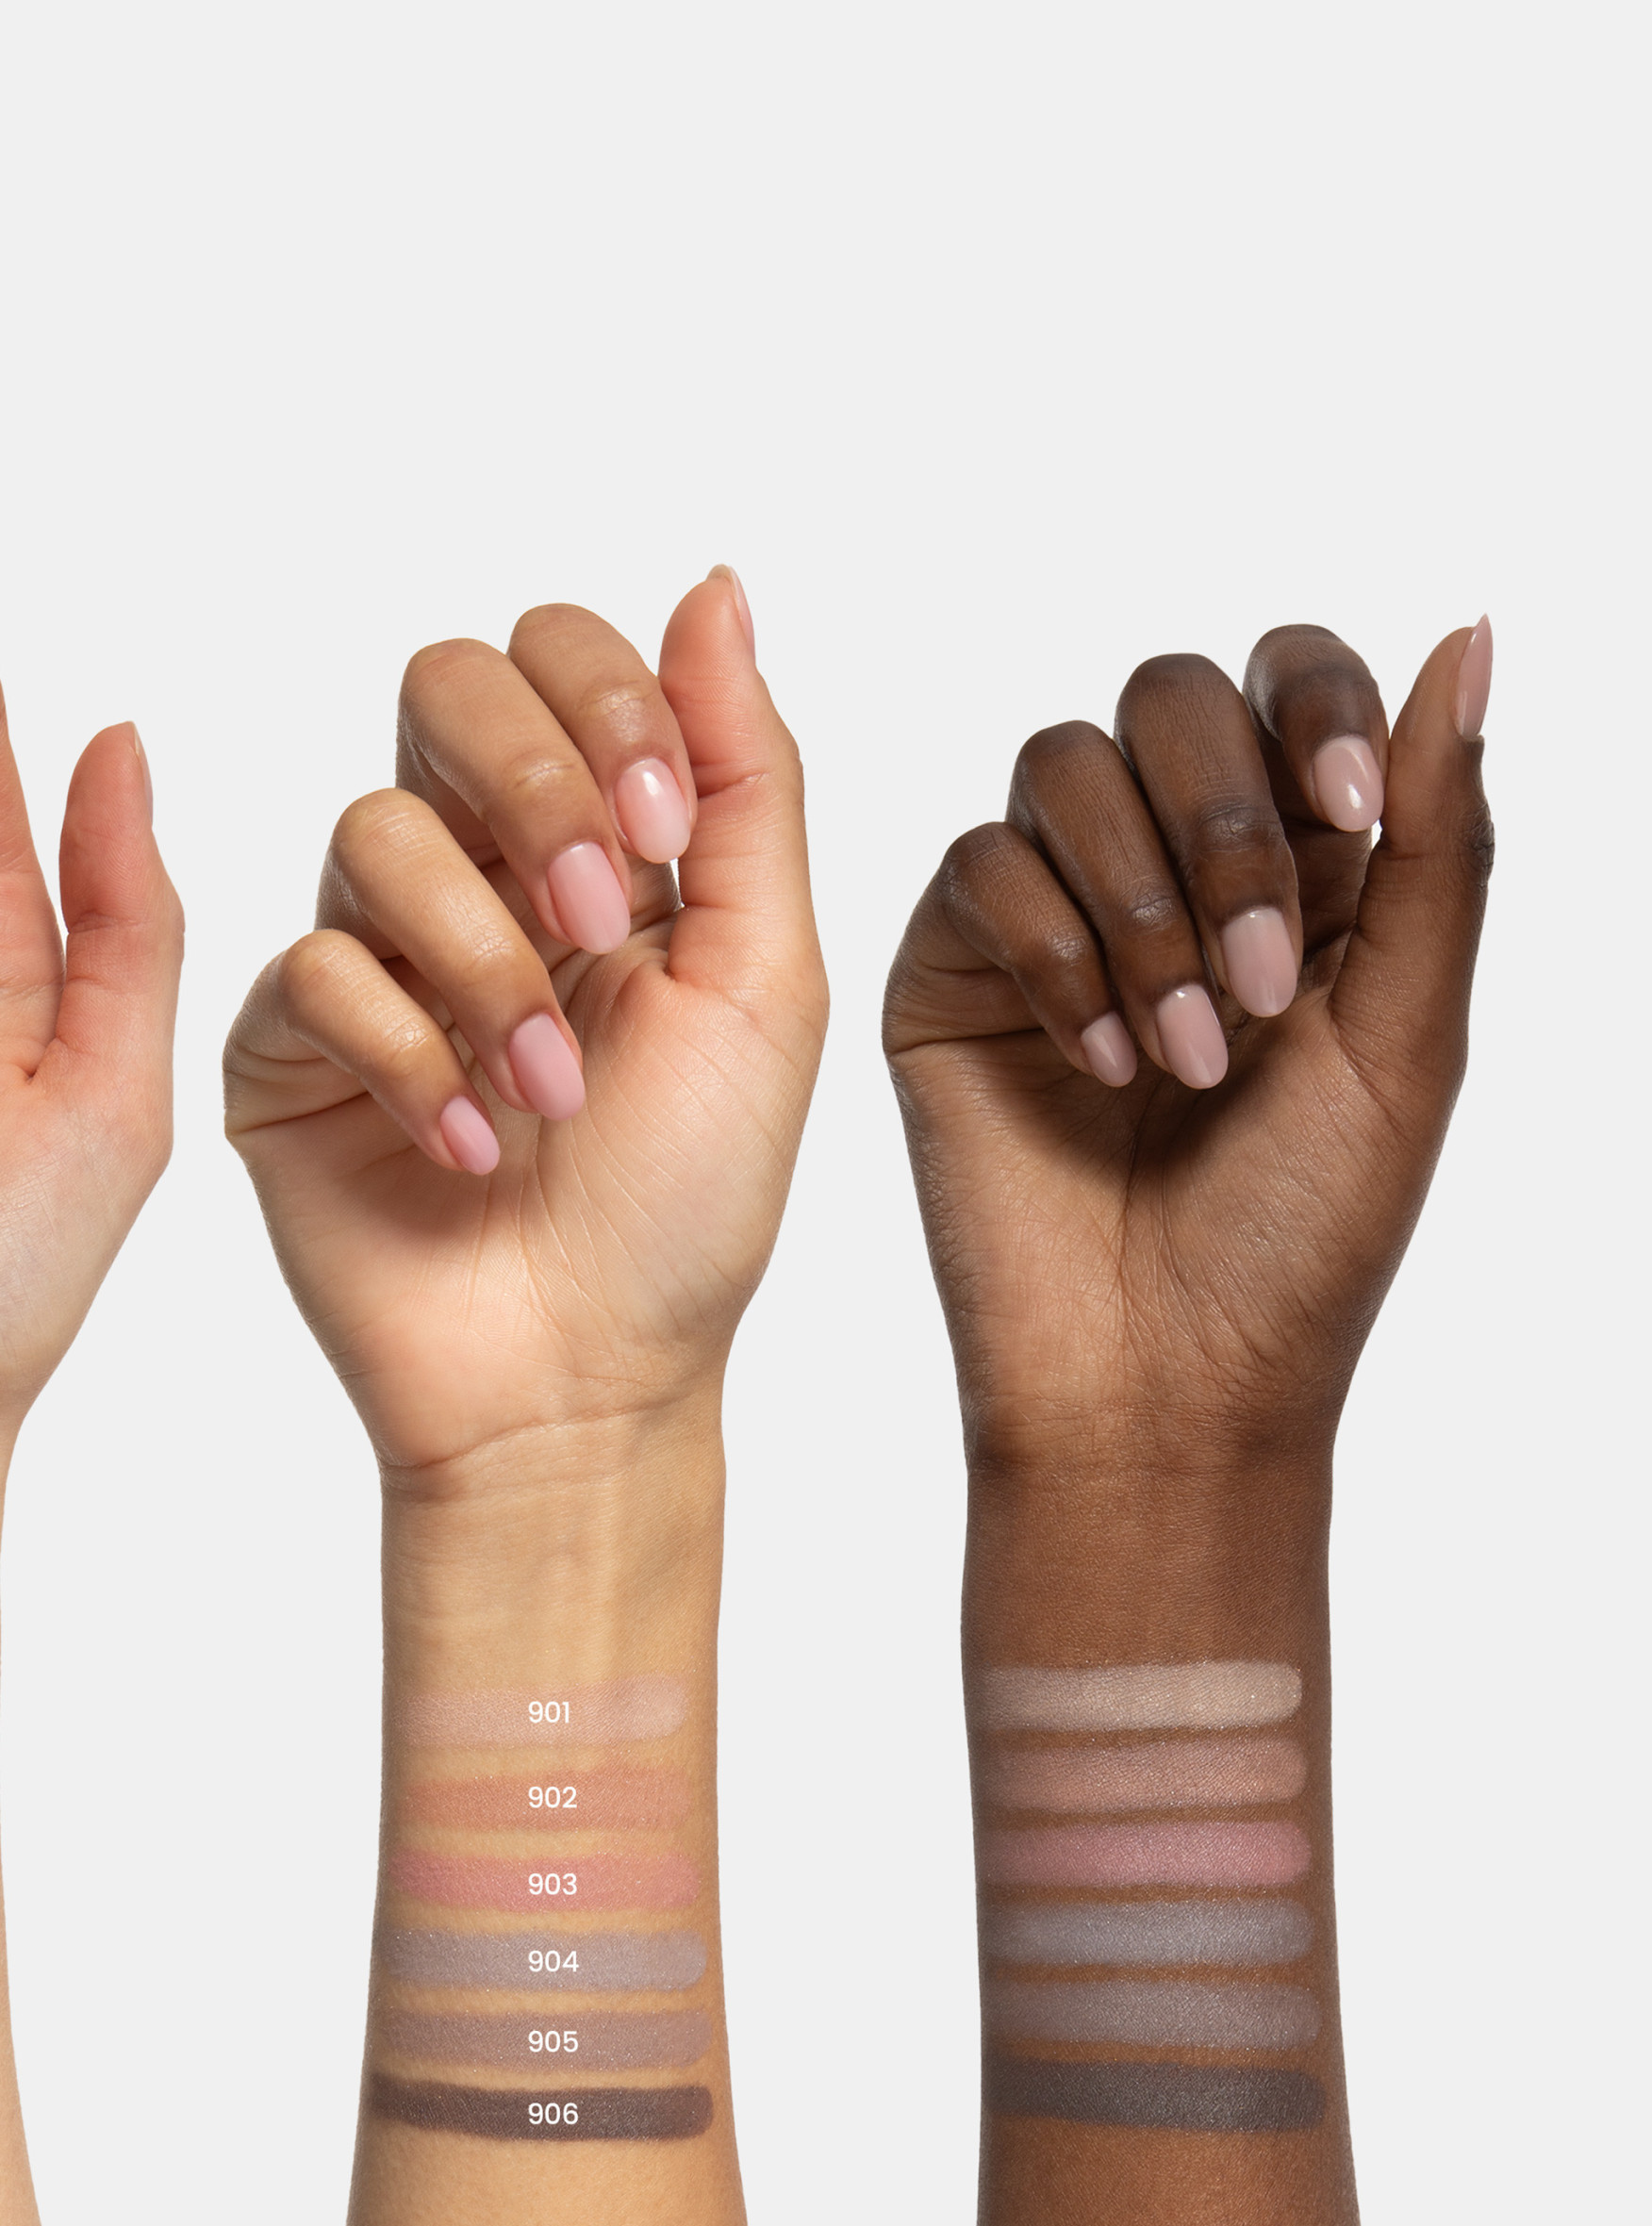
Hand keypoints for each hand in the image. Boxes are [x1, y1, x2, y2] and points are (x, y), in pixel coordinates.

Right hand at [224, 576, 824, 1474]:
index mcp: (594, 841)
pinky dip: (411, 1058)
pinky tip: (473, 1151)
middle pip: (442, 683)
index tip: (663, 834)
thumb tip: (713, 586)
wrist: (585, 1384)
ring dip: (485, 963)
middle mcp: (476, 872)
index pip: (560, 656)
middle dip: (530, 783)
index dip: (603, 705)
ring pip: (374, 830)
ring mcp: (372, 955)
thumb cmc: (685, 1205)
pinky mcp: (285, 1048)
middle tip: (595, 916)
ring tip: (553, 1096)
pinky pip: (312, 972)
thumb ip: (744, 783)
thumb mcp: (763, 983)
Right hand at [883, 620, 1493, 1466]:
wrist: (1161, 1390)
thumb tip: (1472, 634)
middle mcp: (1170, 866)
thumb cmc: (1300, 1242)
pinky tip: (1098, 1068)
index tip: (1352, 813)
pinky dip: (1053, 954)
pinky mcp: (954, 971)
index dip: (1315, 708)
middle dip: (1223, 827)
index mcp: (1302, 868)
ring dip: (1141, 906)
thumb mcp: (1409, 1037)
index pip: (1294, 683)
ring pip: (1065, 764)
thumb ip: (1441, 843)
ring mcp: (1051, 912)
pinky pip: (981, 867)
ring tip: (1181, 1060)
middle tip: (1256, 987)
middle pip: (1172, 698)